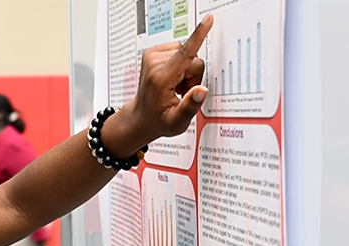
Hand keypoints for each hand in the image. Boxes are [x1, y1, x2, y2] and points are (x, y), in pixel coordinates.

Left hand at [123, 14, 212, 142]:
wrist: (141, 116)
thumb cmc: (158, 119)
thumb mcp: (176, 122)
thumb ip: (190, 106)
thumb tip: (201, 91)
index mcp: (161, 78)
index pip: (185, 53)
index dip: (199, 36)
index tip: (208, 20)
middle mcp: (154, 63)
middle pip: (192, 57)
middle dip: (193, 75)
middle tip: (182, 91)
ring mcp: (152, 56)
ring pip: (187, 53)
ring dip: (187, 71)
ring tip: (176, 87)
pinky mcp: (153, 52)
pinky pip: (179, 51)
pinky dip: (180, 65)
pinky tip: (173, 79)